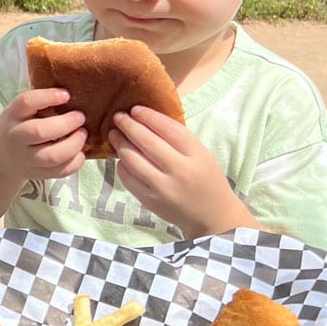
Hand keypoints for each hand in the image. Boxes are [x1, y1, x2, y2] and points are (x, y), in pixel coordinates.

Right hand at [0, 87, 87, 183]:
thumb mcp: (19, 111)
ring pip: (52, 156)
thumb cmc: (17, 127)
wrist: (0, 157)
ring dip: (73, 144)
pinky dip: (74, 163)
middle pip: (40, 131)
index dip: (48, 97)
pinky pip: (59, 172)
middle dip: (66, 123)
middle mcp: (16, 137)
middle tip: (80, 117)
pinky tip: (79, 153)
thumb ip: (39, 103)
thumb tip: (71, 92)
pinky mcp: (36, 174)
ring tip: (82, 134)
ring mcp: (25, 159)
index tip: (66, 95)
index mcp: (12, 115)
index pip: (26, 102)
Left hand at [109, 107, 255, 237]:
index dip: (149, 116)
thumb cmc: (206, 179)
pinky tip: (122, 158)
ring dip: (120, 144)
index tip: (135, 109)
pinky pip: (129, 178)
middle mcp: (180, 171)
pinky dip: (122, 165)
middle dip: (129, 126)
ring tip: (114, 135)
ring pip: (133, 160)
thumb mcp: (201, 155)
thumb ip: (178, 139)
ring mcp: (164, 188)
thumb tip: (146, 119)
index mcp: (197, 155)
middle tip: (118, 117)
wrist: (212, 216)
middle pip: (147, 142)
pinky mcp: (151, 201)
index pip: (168, 129)